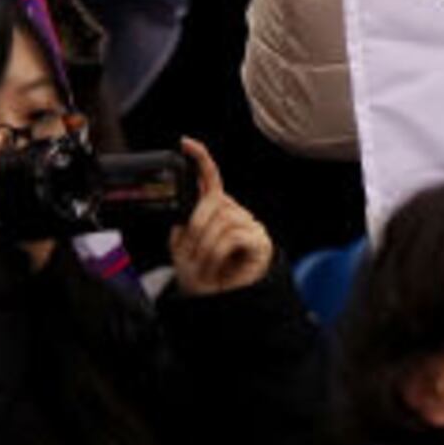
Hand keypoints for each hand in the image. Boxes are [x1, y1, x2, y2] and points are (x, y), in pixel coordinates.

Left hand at [167, 139, 273, 295]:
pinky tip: (219, 264)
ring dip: (205, 245)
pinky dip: (218, 252)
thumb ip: (186, 219)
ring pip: (221, 220)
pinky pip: (233, 236)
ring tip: (204, 263)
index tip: (185, 143)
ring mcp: (250, 226)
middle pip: (212, 201)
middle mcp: (235, 213)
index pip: (211, 179)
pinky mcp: (260, 241)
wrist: (216, 301)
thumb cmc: (202, 275)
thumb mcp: (183, 243)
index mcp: (216, 211)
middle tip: (191, 251)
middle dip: (195, 227)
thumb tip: (187, 202)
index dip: (200, 159)